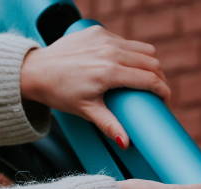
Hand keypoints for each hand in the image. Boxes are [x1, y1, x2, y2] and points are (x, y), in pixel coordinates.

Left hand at [20, 26, 169, 148]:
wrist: (35, 71)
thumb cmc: (60, 93)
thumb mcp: (86, 111)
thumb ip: (110, 125)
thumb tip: (127, 144)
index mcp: (110, 72)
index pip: (150, 79)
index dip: (163, 91)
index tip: (165, 100)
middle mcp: (110, 52)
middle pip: (152, 62)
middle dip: (159, 78)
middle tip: (156, 92)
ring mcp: (104, 39)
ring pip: (143, 49)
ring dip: (149, 63)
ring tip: (145, 78)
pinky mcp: (97, 31)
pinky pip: (125, 40)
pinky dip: (131, 52)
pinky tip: (124, 65)